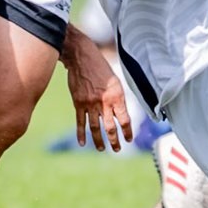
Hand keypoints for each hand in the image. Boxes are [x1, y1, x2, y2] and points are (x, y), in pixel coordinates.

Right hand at [63, 34, 131, 151]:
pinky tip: (83, 143)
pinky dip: (81, 133)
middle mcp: (104, 102)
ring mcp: (90, 103)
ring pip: (95, 127)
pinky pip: (80, 122)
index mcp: (117, 96)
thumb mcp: (115, 81)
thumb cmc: (101, 68)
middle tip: (117, 149)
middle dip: (114, 140)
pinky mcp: (78, 103)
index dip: (127, 132)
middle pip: (110, 127)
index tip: (129, 139)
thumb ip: (118, 99)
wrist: (82, 58)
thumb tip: (121, 114)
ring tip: (101, 149)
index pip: (124, 120)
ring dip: (99, 140)